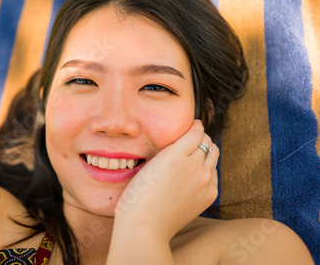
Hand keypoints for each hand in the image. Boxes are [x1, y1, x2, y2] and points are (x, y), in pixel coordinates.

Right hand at [114, 120, 218, 240]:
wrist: (145, 226)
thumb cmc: (138, 194)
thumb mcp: (149, 163)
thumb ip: (168, 148)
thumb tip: (185, 137)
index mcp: (176, 154)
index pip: (196, 131)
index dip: (193, 126)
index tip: (190, 126)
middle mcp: (194, 165)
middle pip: (208, 141)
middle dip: (200, 138)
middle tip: (189, 140)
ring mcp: (204, 181)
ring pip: (214, 154)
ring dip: (206, 151)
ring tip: (193, 155)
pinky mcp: (209, 195)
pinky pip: (214, 173)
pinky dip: (208, 169)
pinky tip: (194, 174)